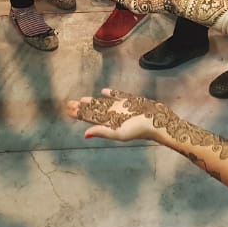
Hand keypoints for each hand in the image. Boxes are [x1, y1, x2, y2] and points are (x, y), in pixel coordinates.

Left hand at [66, 88, 185, 142]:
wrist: (159, 121)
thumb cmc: (140, 129)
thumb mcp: (119, 133)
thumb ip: (102, 132)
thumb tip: (84, 135)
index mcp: (108, 123)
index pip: (90, 117)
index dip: (79, 113)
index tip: (68, 109)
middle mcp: (113, 115)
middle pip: (94, 110)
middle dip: (82, 108)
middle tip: (70, 103)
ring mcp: (121, 108)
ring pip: (103, 103)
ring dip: (92, 101)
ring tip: (83, 99)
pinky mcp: (130, 101)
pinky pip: (118, 96)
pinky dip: (110, 94)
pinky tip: (104, 91)